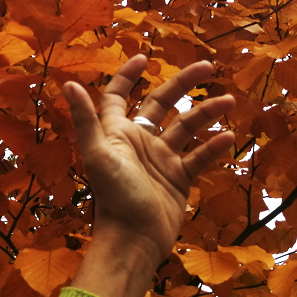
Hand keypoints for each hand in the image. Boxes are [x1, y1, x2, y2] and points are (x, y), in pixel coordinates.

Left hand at [63, 55, 234, 266]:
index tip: (145, 57)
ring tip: (229, 102)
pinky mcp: (178, 180)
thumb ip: (85, 119)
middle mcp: (139, 143)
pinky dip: (212, 148)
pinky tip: (227, 138)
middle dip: (182, 84)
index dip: (127, 76)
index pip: (119, 97)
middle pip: (161, 104)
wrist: (134, 239)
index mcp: (117, 134)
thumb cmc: (114, 196)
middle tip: (209, 67)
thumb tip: (67, 85)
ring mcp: (160, 161)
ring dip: (206, 113)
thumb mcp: (98, 154)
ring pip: (186, 128)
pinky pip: (198, 158)